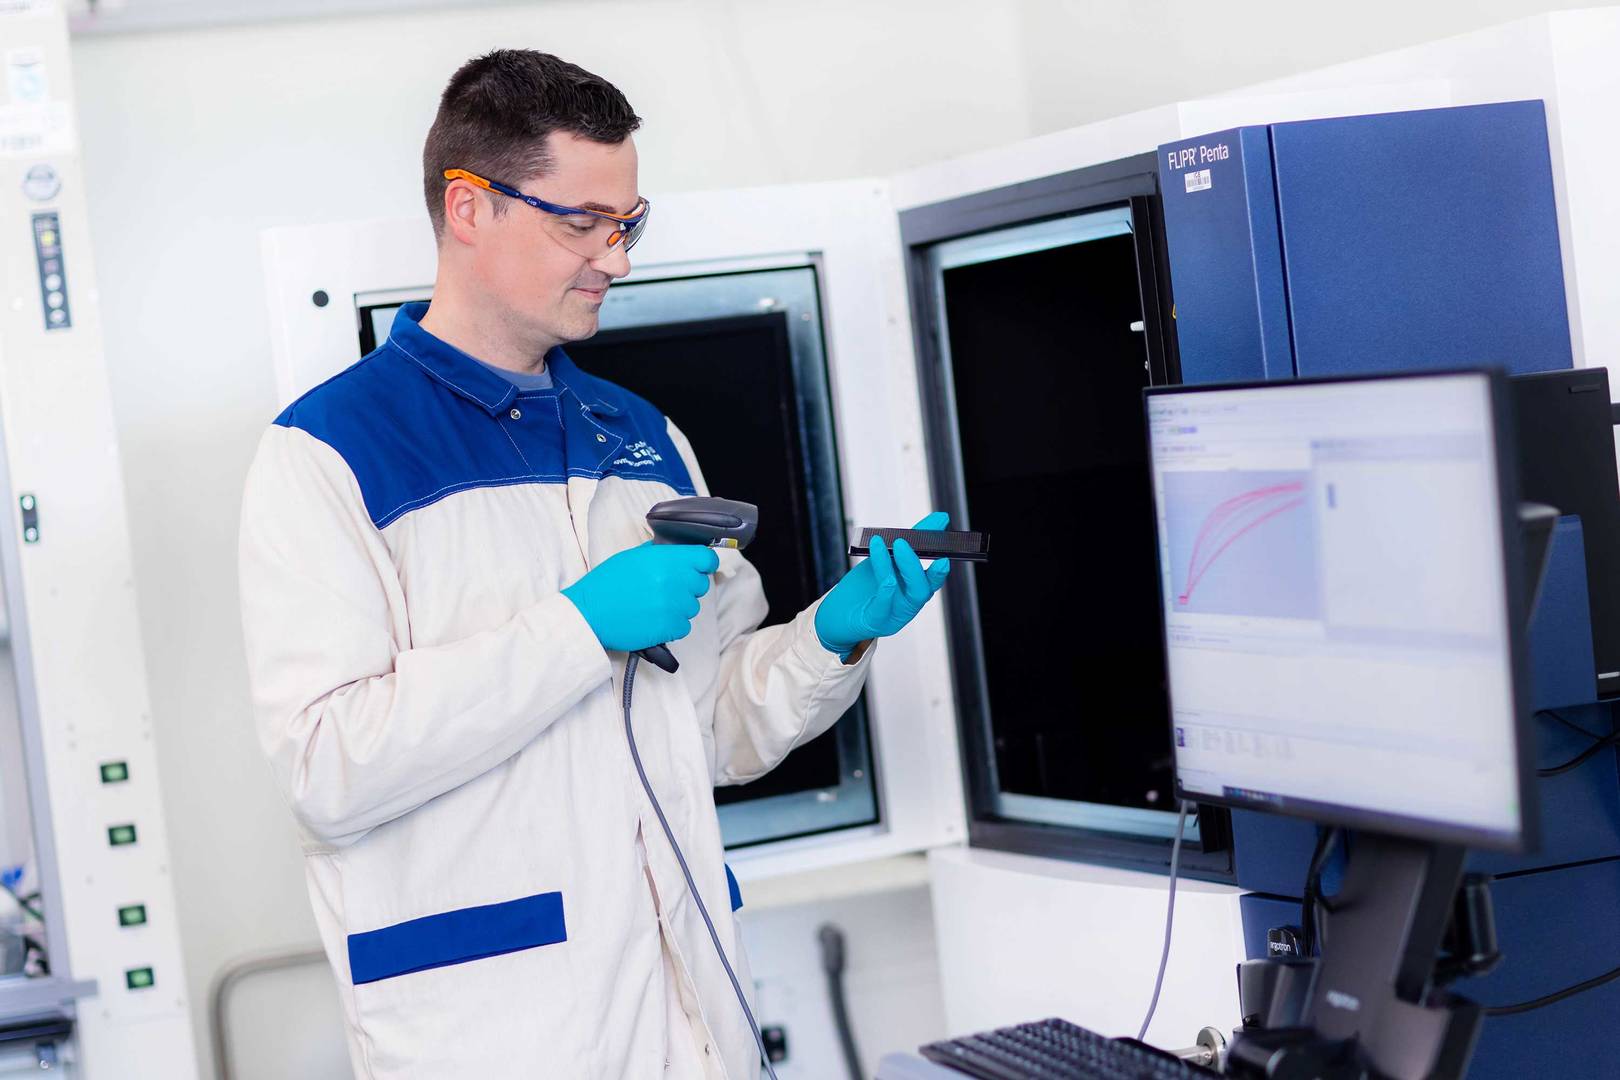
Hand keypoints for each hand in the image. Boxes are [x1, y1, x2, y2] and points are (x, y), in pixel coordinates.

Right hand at [562, 542, 720, 652]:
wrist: (589, 614)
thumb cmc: (605, 585)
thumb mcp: (631, 557)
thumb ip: (657, 553)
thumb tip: (674, 552)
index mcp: (666, 559)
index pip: (706, 559)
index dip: (704, 563)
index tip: (699, 567)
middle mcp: (674, 581)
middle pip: (701, 584)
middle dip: (687, 587)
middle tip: (665, 590)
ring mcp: (674, 606)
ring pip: (692, 607)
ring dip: (678, 608)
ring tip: (653, 606)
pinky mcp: (670, 628)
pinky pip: (683, 626)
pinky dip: (672, 626)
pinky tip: (653, 620)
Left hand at [815, 511, 951, 658]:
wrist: (840, 612)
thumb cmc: (867, 585)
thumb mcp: (889, 559)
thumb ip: (914, 540)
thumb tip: (940, 518)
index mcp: (915, 589)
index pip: (933, 579)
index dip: (940, 567)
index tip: (944, 555)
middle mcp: (909, 604)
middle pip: (921, 589)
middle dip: (914, 565)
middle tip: (903, 542)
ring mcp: (894, 615)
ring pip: (904, 596)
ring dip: (894, 568)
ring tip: (881, 544)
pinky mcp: (876, 621)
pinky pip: (882, 606)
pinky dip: (884, 588)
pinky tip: (875, 567)